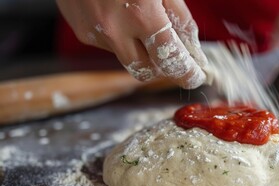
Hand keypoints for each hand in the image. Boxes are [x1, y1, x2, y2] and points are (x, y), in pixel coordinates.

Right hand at [56, 0, 207, 88]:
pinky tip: (121, 13)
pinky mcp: (81, 30)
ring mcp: (93, 32)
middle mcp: (113, 29)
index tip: (195, 77)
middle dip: (162, 68)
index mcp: (140, 14)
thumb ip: (179, 18)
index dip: (186, 73)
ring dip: (141, 50)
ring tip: (142, 21)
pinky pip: (109, 45)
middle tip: (173, 55)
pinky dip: (122, 37)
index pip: (169, 60)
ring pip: (126, 58)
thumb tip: (192, 48)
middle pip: (145, 71)